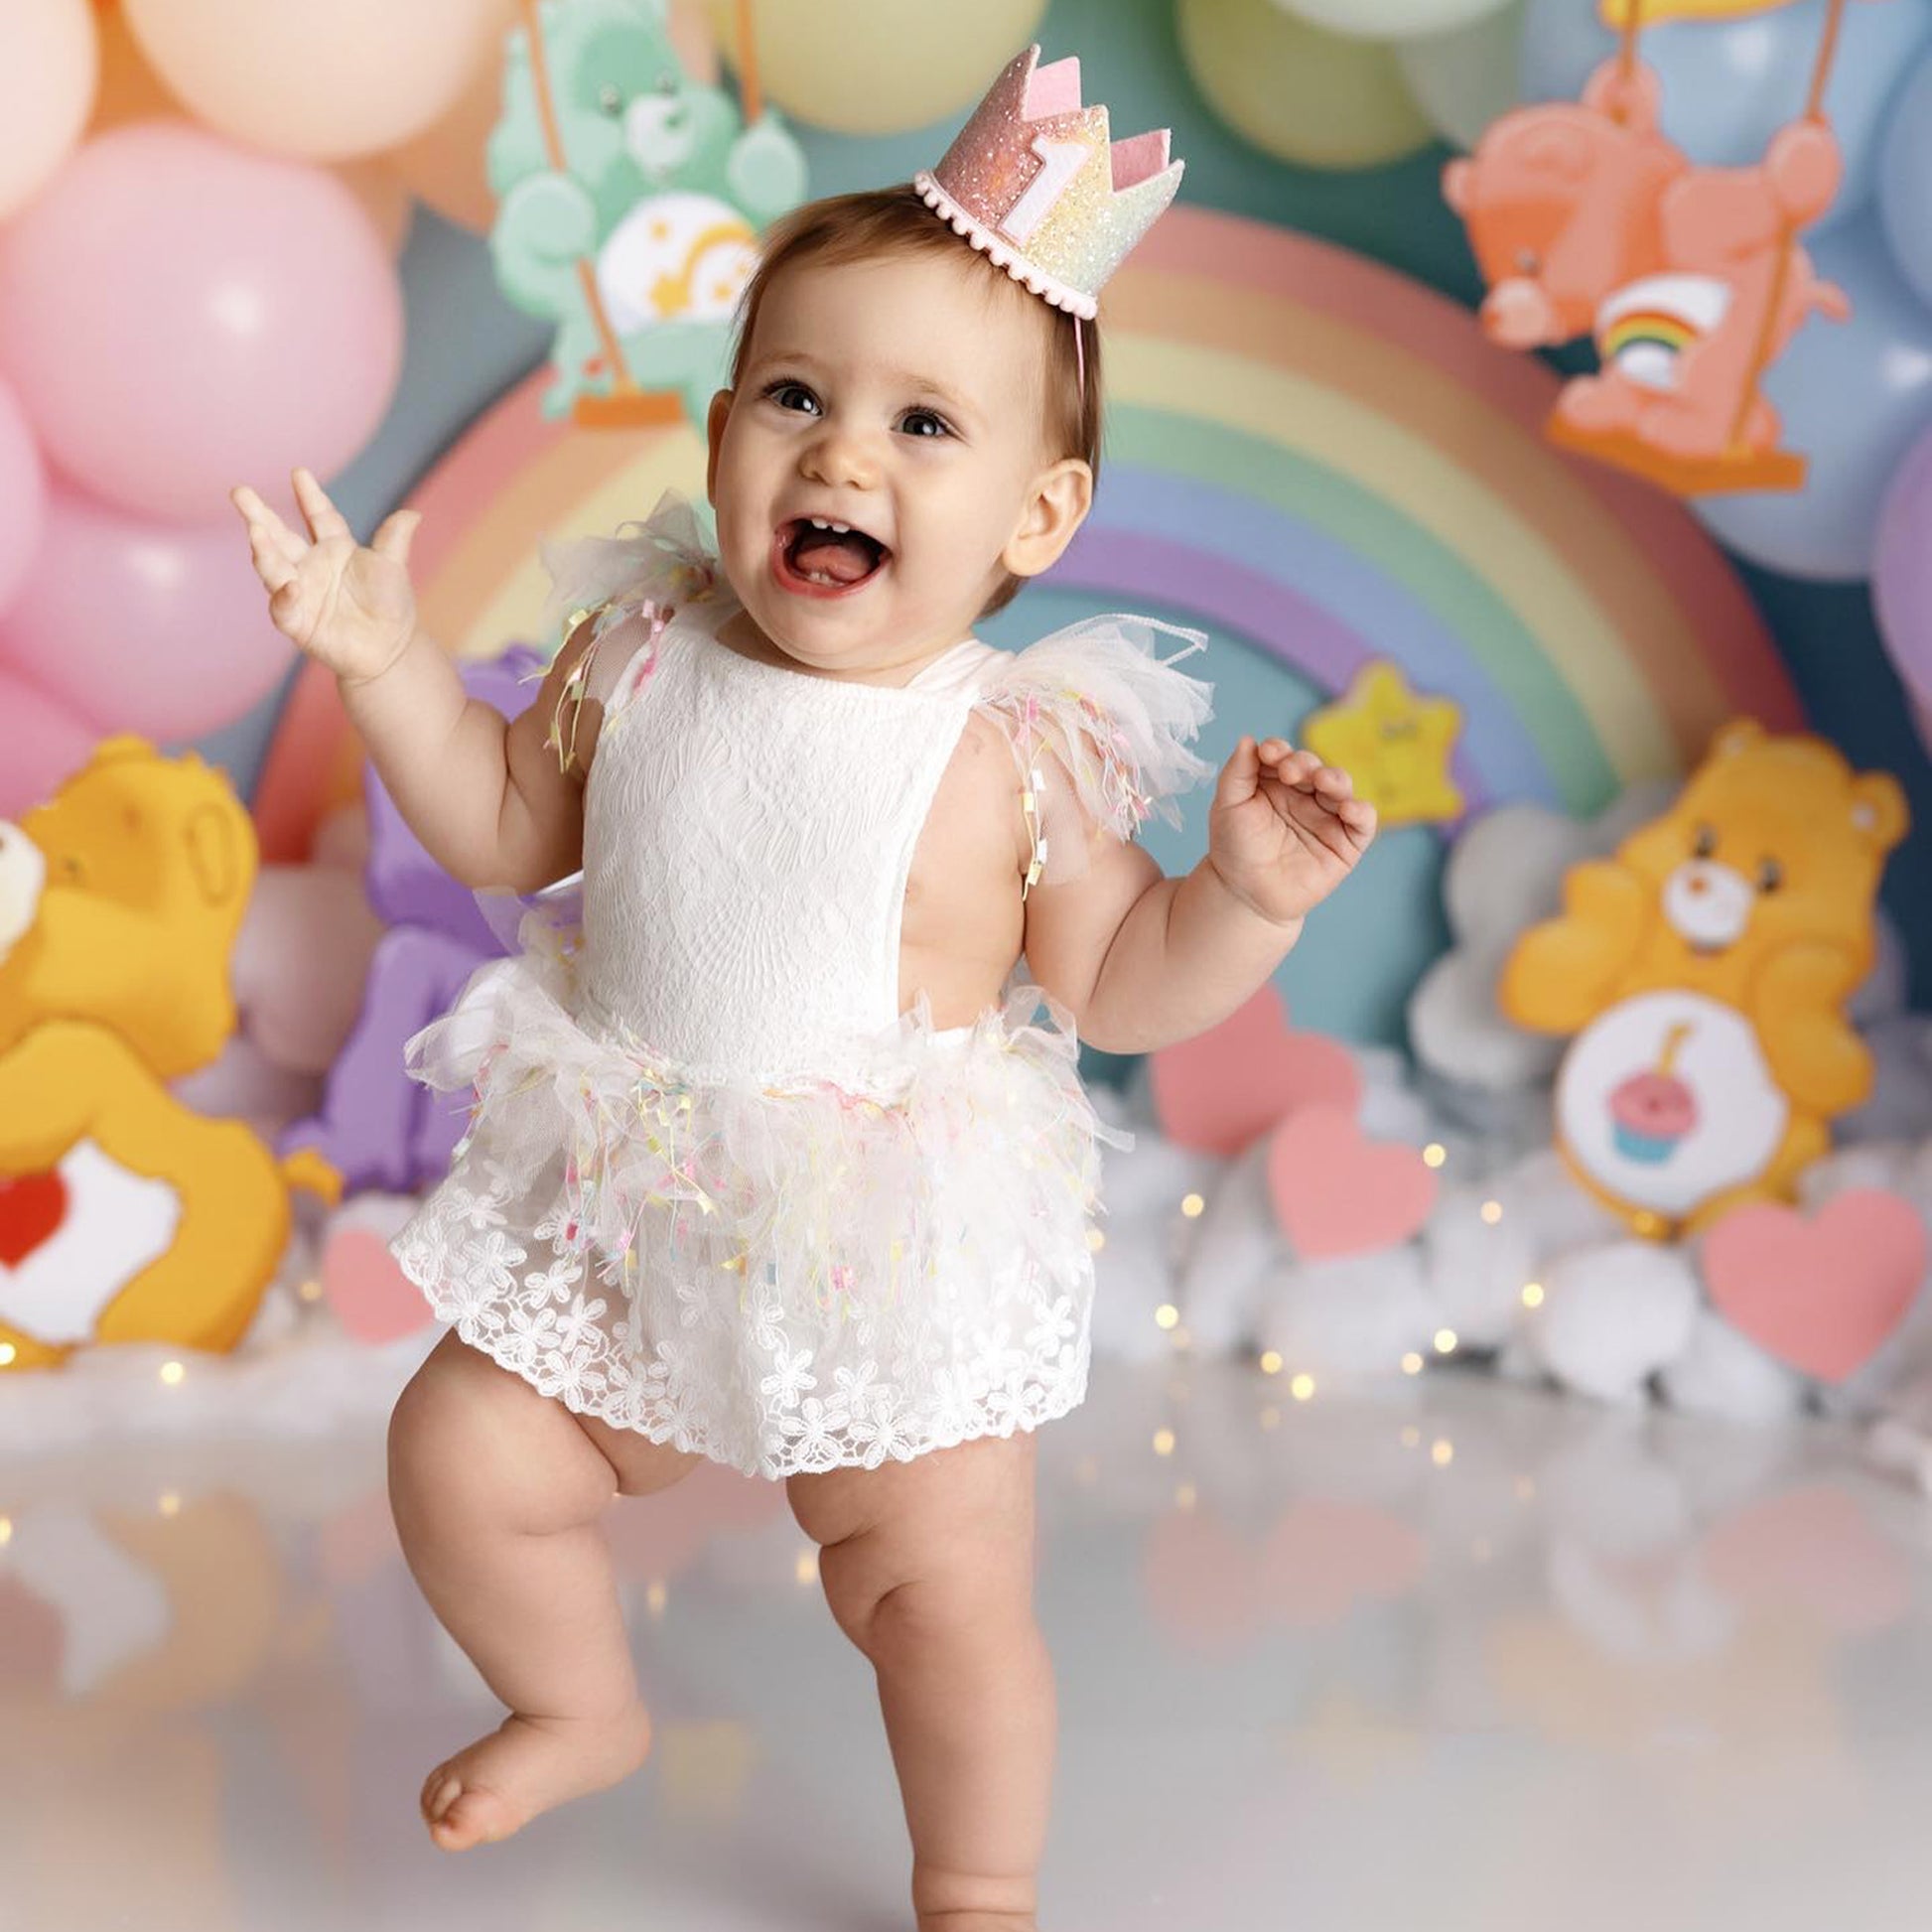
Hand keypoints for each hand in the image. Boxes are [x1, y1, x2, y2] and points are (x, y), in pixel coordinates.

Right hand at [231, 468, 421, 684]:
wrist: (391, 649)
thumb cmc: (390, 605)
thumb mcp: (392, 567)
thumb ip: (394, 539)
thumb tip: (412, 514)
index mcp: (334, 548)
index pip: (318, 516)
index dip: (309, 496)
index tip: (299, 473)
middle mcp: (311, 566)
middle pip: (280, 536)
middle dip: (259, 515)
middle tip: (240, 492)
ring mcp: (301, 592)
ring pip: (273, 567)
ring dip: (263, 550)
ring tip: (255, 530)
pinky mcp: (299, 622)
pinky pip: (285, 608)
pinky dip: (285, 597)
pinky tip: (290, 586)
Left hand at [1205, 736, 1375, 926]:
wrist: (1244, 895)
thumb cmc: (1234, 848)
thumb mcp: (1228, 806)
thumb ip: (1237, 773)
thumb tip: (1248, 739)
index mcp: (1278, 782)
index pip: (1286, 756)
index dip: (1280, 750)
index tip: (1268, 752)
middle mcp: (1306, 795)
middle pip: (1315, 767)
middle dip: (1305, 763)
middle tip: (1290, 771)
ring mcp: (1327, 817)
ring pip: (1341, 788)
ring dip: (1335, 778)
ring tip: (1322, 781)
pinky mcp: (1346, 843)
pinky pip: (1363, 823)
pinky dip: (1362, 812)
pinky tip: (1348, 808)